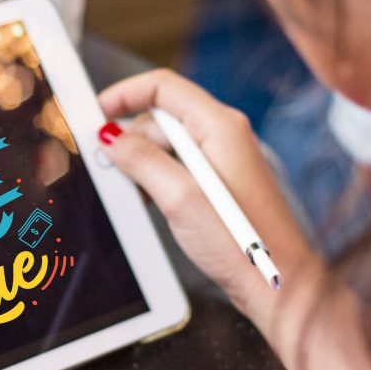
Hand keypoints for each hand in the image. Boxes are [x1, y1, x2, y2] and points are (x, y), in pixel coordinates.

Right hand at [98, 69, 319, 325]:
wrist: (276, 283)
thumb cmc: (240, 245)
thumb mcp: (179, 199)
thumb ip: (142, 161)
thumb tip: (109, 136)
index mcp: (220, 126)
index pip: (163, 87)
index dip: (124, 94)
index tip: (94, 114)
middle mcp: (223, 134)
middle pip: (160, 116)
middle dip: (129, 137)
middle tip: (105, 167)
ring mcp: (222, 158)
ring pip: (165, 143)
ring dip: (141, 162)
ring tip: (129, 191)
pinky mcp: (218, 182)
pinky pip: (176, 165)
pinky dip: (155, 177)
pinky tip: (148, 202)